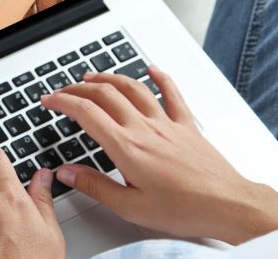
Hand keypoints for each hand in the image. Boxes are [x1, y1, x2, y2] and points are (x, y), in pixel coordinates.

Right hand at [40, 65, 277, 244]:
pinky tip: (152, 69)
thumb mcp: (130, 207)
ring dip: (109, 77)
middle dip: (78, 87)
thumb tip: (67, 173)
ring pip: (133, 88)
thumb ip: (95, 186)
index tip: (49, 100)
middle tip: (63, 90)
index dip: (62, 102)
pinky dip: (160, 77)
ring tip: (93, 76)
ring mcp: (166, 123)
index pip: (86, 113)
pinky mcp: (186, 125)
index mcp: (127, 147)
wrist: (227, 204)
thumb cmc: (185, 209)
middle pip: (105, 94)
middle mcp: (144, 128)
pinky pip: (172, 93)